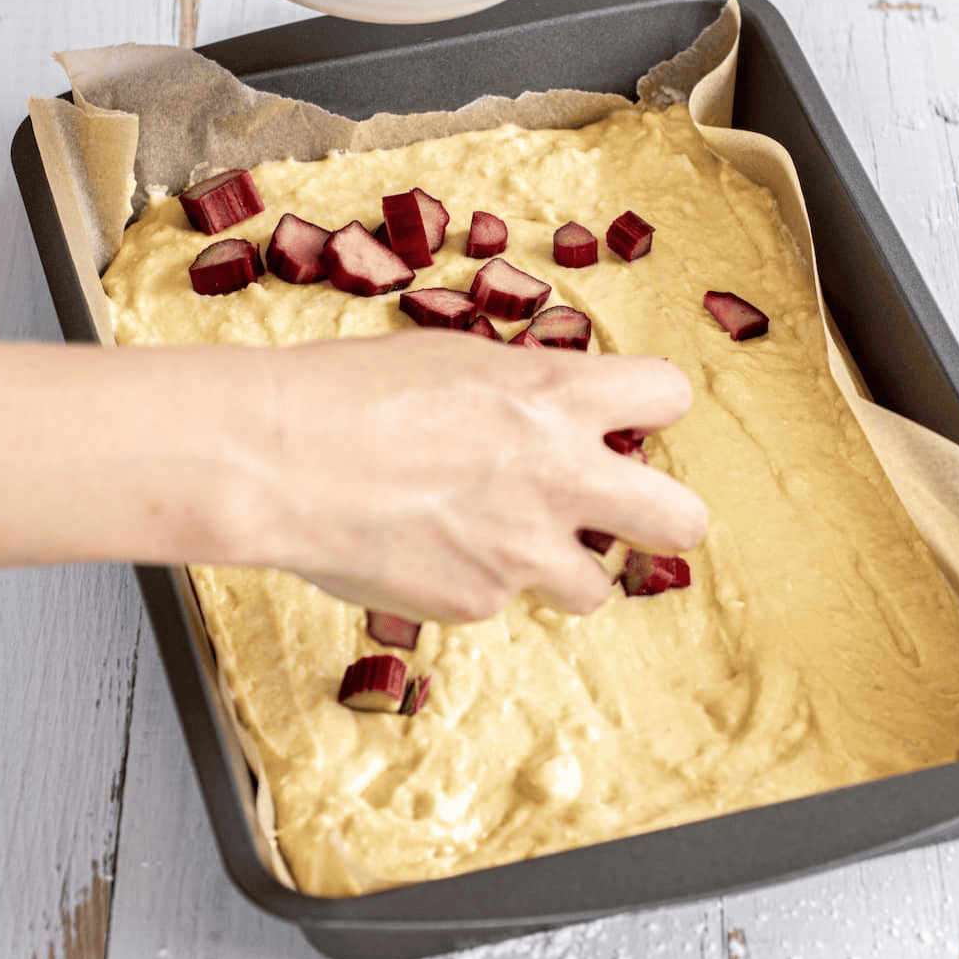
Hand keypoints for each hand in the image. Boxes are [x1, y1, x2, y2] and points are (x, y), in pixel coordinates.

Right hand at [0, 333, 706, 623]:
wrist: (276, 458)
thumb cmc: (348, 390)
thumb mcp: (455, 357)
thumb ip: (526, 388)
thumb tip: (555, 408)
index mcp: (558, 396)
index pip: (670, 396)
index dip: (651, 408)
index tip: (630, 418)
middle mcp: (561, 477)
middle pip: (682, 519)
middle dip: (666, 518)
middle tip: (632, 512)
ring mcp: (524, 551)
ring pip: (598, 585)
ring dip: (566, 565)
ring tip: (508, 538)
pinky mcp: (480, 601)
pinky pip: (504, 599)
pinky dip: (478, 580)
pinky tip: (429, 547)